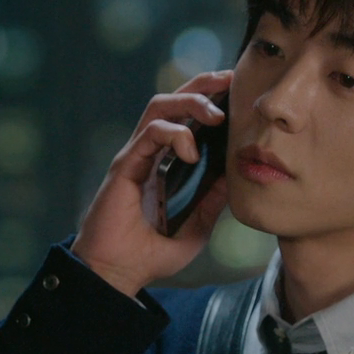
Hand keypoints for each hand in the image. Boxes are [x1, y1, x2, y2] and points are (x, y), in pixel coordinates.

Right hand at [71, 71, 232, 296]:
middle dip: (202, 85)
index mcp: (164, 163)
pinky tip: (193, 152)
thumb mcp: (195, 228)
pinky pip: (150, 135)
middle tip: (230, 80)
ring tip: (216, 115)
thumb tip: (235, 177)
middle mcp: (148, 153)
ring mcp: (135, 156)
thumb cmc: (149, 255)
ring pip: (159, 107)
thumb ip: (212, 203)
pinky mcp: (124, 165)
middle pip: (173, 101)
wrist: (116, 273)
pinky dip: (175, 135)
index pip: (186, 118)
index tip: (237, 92)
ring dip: (190, 102)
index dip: (209, 99)